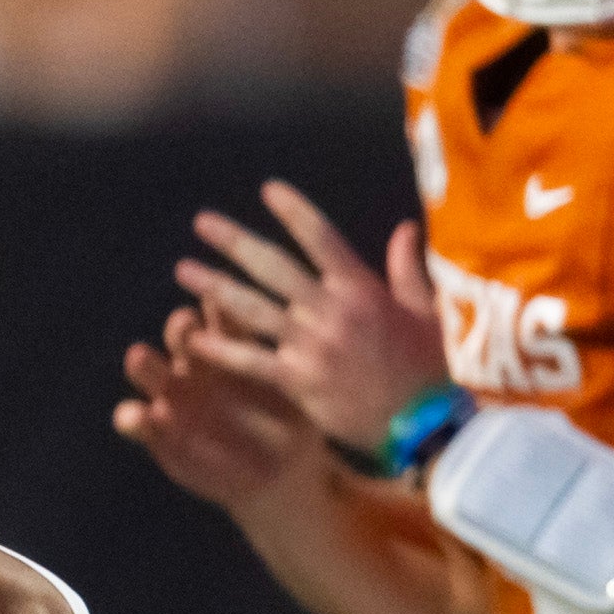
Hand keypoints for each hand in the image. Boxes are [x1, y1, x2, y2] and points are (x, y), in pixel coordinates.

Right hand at [117, 302, 331, 521]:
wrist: (279, 480)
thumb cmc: (293, 428)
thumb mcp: (296, 390)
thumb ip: (291, 361)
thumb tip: (315, 317)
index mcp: (230, 348)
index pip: (217, 316)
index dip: (215, 305)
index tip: (218, 298)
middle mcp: (197, 366)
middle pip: (180, 337)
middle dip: (179, 329)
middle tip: (185, 325)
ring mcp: (174, 398)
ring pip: (149, 371)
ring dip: (143, 363)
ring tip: (139, 357)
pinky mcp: (159, 434)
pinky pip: (137, 422)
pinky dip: (131, 417)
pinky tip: (134, 416)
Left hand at [174, 183, 450, 450]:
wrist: (425, 423)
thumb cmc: (431, 368)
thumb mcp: (426, 310)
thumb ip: (407, 269)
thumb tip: (406, 227)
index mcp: (362, 288)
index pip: (321, 237)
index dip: (293, 211)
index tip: (267, 189)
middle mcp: (331, 309)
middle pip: (273, 266)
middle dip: (234, 242)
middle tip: (201, 222)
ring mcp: (311, 344)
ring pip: (253, 308)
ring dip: (214, 287)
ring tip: (182, 270)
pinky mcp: (298, 380)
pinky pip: (250, 360)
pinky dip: (220, 348)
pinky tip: (192, 337)